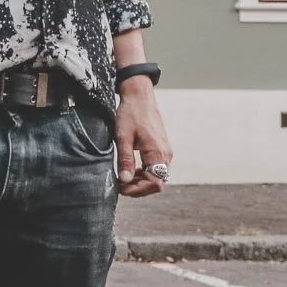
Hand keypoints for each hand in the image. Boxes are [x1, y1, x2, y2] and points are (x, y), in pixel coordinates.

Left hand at [114, 81, 172, 196]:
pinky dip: (144, 173)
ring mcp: (165, 151)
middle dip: (139, 188)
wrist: (140, 96)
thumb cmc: (131, 114)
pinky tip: (131, 171)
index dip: (137, 190)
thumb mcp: (123, 137)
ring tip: (123, 179)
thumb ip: (125, 160)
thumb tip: (124, 181)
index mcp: (158, 152)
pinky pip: (156, 167)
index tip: (120, 188)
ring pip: (157, 176)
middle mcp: (166, 154)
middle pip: (158, 183)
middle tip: (120, 186)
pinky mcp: (162, 148)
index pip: (154, 183)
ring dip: (141, 182)